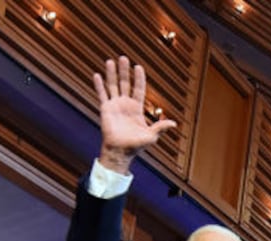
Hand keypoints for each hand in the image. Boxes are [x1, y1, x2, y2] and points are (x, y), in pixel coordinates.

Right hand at [93, 55, 176, 173]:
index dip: (139, 78)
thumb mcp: (151, 136)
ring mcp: (114, 106)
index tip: (138, 67)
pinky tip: (97, 75)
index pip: (138, 89)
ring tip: (110, 61)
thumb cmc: (135, 146)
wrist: (120, 152)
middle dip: (124, 71)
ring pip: (112, 86)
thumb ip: (160, 127)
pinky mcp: (105, 109)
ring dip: (111, 73)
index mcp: (136, 108)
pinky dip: (99, 85)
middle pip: (125, 83)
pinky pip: (102, 95)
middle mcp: (125, 104)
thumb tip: (174, 124)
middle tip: (123, 57)